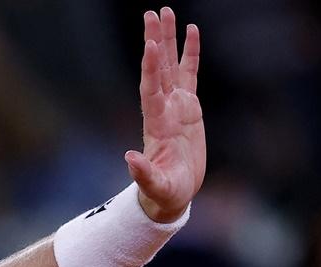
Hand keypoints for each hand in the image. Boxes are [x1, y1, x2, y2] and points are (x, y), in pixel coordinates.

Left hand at [126, 7, 204, 222]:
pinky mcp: (189, 107)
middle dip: (156, 41)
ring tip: (166, 12)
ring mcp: (176, 105)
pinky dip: (191, 52)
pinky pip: (191, 73)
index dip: (151, 69)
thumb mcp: (155, 187)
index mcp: (156, 125)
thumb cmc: (164, 193)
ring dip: (169, 39)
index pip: (152, 90)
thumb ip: (143, 174)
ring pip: (172, 65)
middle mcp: (163, 109)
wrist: (170, 195)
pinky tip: (192, 31)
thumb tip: (128, 158)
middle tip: (153, 13)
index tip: (149, 46)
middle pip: (159, 69)